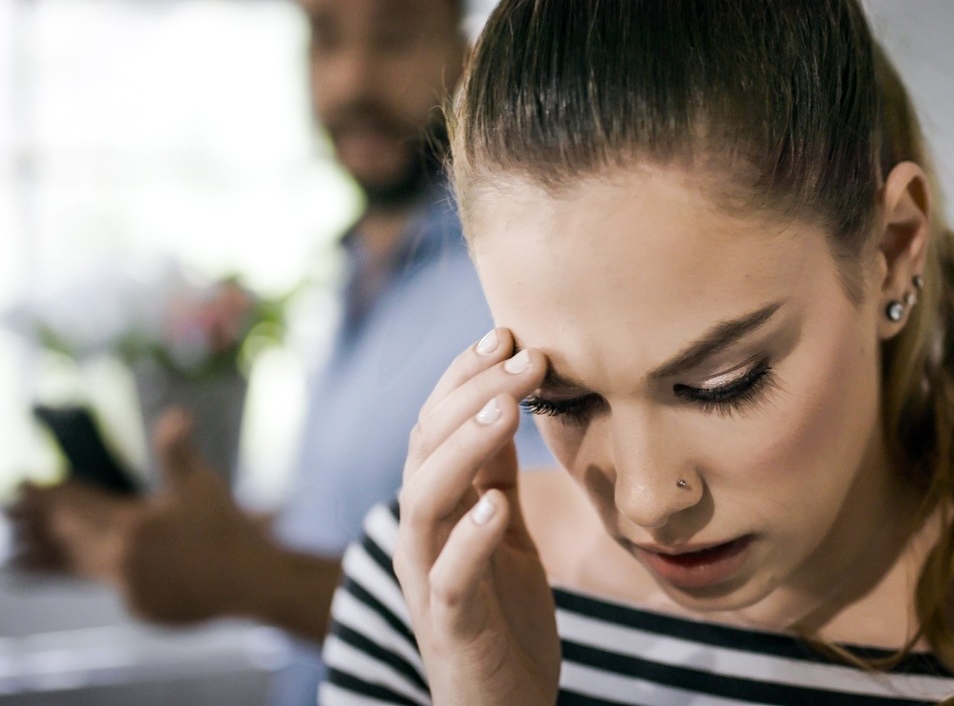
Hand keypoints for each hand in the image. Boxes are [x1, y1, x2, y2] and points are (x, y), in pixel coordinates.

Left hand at [9, 410, 273, 623]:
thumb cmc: (229, 528)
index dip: (47, 494)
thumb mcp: (202, 484)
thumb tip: (176, 415)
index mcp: (132, 524)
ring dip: (45, 560)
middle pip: (66, 539)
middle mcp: (120, 558)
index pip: (77, 505)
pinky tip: (80, 572)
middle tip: (10, 512)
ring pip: (76, 568)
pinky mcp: (138, 606)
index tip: (22, 484)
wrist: (251, 580)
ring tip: (15, 561)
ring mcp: (127, 586)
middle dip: (35, 525)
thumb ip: (178, 450)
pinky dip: (92, 574)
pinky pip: (107, 586)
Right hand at [395, 329, 559, 705]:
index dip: (465, 376)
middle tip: (526, 354)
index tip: (507, 333)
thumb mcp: (504, 531)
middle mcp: (422, 536)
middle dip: (474, 394)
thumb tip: (506, 403)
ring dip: (465, 448)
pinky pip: (452, 577)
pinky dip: (469, 538)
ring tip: (509, 407)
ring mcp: (430, 581)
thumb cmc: (505, 617)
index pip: (437, 424)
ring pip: (425, 501)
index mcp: (436, 509)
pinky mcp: (451, 625)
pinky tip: (496, 506)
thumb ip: (495, 475)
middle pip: (426, 448)